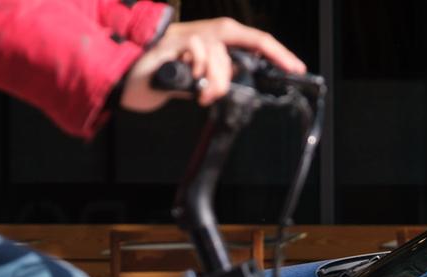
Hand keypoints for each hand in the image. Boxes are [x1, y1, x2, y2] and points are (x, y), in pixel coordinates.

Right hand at [119, 17, 305, 111]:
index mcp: (216, 39)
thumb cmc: (164, 76)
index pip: (255, 41)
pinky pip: (198, 49)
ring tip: (201, 94)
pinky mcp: (173, 42)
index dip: (278, 53)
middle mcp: (207, 32)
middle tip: (219, 94)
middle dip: (236, 74)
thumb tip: (235, 81)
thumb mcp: (199, 78)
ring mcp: (190, 34)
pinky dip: (198, 67)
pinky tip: (190, 79)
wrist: (130, 77)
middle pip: (241, 42)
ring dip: (214, 79)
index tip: (296, 68)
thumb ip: (218, 76)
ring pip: (219, 51)